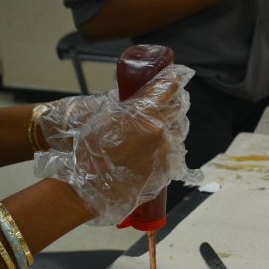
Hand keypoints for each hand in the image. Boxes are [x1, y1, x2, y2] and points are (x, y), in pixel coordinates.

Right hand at [34, 65, 202, 224]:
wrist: (93, 189)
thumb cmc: (91, 154)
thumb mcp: (103, 119)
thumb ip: (125, 105)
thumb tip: (135, 98)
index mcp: (143, 112)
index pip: (167, 88)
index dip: (172, 82)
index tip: (175, 79)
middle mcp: (160, 129)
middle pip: (177, 110)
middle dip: (170, 108)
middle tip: (161, 111)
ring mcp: (167, 150)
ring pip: (177, 133)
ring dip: (168, 133)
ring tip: (149, 141)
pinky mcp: (170, 167)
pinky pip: (175, 154)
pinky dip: (166, 152)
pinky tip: (151, 156)